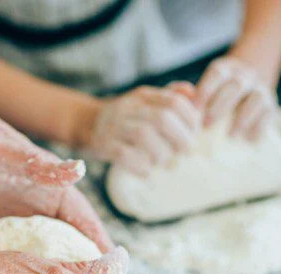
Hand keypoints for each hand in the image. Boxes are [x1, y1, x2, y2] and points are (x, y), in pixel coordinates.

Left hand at [0, 92, 112, 251]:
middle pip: (67, 249)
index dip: (102, 251)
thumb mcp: (3, 148)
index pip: (85, 224)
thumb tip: (78, 171)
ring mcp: (12, 224)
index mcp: (50, 188)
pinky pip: (4, 262)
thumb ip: (38, 165)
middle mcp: (36, 210)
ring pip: (38, 261)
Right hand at [81, 83, 200, 175]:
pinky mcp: (103, 144)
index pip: (174, 102)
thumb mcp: (146, 102)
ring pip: (143, 135)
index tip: (195, 134)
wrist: (85, 124)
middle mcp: (128, 108)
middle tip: (185, 151)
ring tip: (165, 162)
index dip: (190, 119)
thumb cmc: (125, 118)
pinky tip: (148, 172)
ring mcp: (114, 126)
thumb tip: (193, 94)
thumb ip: (170, 97)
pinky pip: (124, 155)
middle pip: (161, 118)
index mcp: (143, 96)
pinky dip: (141, 166)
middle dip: (180, 138)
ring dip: (161, 153)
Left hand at [196, 56, 277, 140]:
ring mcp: (260, 89)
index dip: (206, 90)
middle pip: (236, 85)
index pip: (217, 73)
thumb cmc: (215, 95)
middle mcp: (245, 76)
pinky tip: (248, 139)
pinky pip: (268, 113)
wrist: (246, 92)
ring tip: (230, 135)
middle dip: (221, 105)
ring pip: (256, 98)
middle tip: (207, 124)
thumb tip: (183, 103)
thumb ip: (190, 96)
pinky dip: (259, 126)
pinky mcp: (270, 105)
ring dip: (242, 118)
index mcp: (226, 69)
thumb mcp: (203, 90)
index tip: (195, 109)